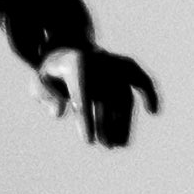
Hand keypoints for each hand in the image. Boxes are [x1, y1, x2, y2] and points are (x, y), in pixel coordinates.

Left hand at [38, 45, 158, 147]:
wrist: (68, 48)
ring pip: (123, 95)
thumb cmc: (52, 72)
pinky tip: (154, 111)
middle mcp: (99, 61)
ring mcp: (113, 63)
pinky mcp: (125, 67)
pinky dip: (149, 92)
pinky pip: (140, 78)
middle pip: (106, 98)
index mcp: (76, 63)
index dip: (86, 119)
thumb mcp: (39, 82)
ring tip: (117, 144)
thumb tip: (60, 112)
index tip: (88, 142)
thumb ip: (45, 95)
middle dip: (106, 124)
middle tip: (103, 145)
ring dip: (123, 122)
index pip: (82, 94)